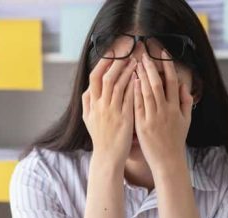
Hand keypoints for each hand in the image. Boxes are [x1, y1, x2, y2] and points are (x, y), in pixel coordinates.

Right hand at [82, 51, 137, 167]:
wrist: (107, 157)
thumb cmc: (100, 138)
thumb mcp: (87, 120)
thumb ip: (87, 103)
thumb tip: (88, 89)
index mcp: (91, 104)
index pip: (94, 77)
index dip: (103, 63)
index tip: (112, 53)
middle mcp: (100, 106)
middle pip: (107, 77)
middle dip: (117, 62)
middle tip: (127, 52)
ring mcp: (112, 112)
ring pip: (119, 85)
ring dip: (128, 71)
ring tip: (136, 61)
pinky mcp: (124, 119)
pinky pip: (129, 98)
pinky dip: (134, 86)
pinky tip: (140, 78)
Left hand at [134, 50, 193, 171]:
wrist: (168, 161)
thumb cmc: (176, 141)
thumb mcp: (186, 122)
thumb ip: (186, 103)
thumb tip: (184, 86)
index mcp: (176, 108)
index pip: (172, 82)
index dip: (167, 65)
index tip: (162, 53)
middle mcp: (165, 111)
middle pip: (157, 84)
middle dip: (151, 67)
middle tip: (144, 54)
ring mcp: (152, 118)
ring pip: (146, 92)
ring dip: (140, 76)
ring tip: (135, 63)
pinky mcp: (142, 125)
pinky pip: (137, 105)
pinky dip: (134, 92)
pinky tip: (130, 82)